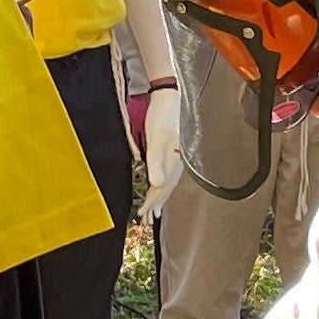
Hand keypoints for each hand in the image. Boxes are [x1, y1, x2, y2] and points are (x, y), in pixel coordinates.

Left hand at [141, 84, 184, 212]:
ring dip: (159, 198)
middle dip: (157, 205)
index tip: (142, 216)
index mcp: (173, 162)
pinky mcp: (171, 151)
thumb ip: (157, 162)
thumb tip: (156, 184)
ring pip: (167, 183)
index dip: (152, 203)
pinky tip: (159, 186)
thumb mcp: (157, 139)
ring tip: (153, 212)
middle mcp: (176, 162)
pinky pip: (167, 175)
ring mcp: (174, 157)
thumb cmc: (162, 116)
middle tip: (147, 221)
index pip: (161, 188)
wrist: (169, 98)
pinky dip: (161, 186)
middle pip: (166, 189)